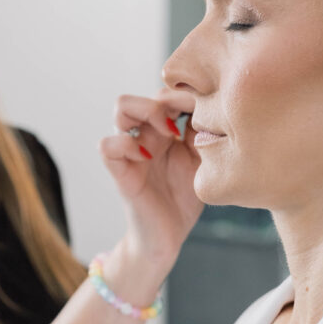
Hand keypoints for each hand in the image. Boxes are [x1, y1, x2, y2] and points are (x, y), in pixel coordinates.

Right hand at [99, 88, 203, 263]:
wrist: (166, 238)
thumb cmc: (184, 200)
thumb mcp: (204, 163)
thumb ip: (205, 135)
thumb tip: (215, 107)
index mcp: (165, 129)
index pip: (166, 91)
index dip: (185, 93)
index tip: (207, 110)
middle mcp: (145, 134)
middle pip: (150, 86)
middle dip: (166, 98)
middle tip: (185, 122)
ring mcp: (131, 151)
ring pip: (121, 106)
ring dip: (146, 112)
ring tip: (167, 134)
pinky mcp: (121, 172)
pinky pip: (107, 145)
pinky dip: (126, 144)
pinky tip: (148, 158)